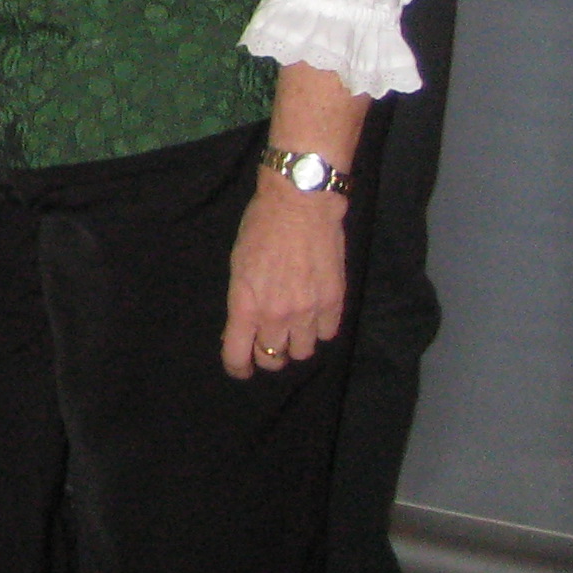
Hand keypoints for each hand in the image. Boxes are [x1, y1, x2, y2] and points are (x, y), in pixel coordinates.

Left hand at [222, 176, 347, 379]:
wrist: (300, 205)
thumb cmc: (260, 227)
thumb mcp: (238, 265)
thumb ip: (242, 300)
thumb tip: (243, 327)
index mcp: (245, 304)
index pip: (238, 355)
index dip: (238, 367)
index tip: (240, 367)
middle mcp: (276, 314)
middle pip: (273, 358)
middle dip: (268, 354)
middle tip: (269, 341)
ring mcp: (308, 311)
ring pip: (303, 351)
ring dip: (296, 343)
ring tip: (294, 327)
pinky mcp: (334, 303)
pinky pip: (327, 334)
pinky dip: (320, 329)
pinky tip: (315, 314)